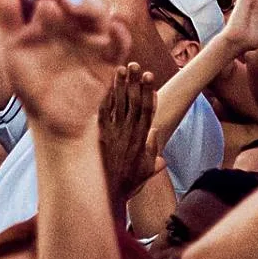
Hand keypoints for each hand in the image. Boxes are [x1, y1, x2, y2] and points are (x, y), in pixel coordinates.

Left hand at [0, 0, 131, 135]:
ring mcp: (94, 37)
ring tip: (69, 5)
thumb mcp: (10, 39)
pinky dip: (116, 33)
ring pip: (99, 12)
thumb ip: (5, 5)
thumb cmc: (29, 74)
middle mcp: (77, 17)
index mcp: (54, 6)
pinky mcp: (107, 60)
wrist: (46, 115)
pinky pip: (118, 42)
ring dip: (88, 5)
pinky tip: (110, 26)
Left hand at [98, 63, 162, 203]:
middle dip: (135, 82)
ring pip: (118, 105)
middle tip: (136, 65)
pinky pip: (102, 114)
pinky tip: (104, 86)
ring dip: (119, 85)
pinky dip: (104, 99)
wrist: (110, 193)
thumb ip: (154, 154)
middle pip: (134, 102)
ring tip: (121, 68)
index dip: (149, 92)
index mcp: (142, 139)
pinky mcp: (100, 136)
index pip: (148, 110)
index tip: (150, 76)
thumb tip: (157, 137)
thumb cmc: (130, 182)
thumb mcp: (147, 169)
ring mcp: (113, 133)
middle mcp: (128, 133)